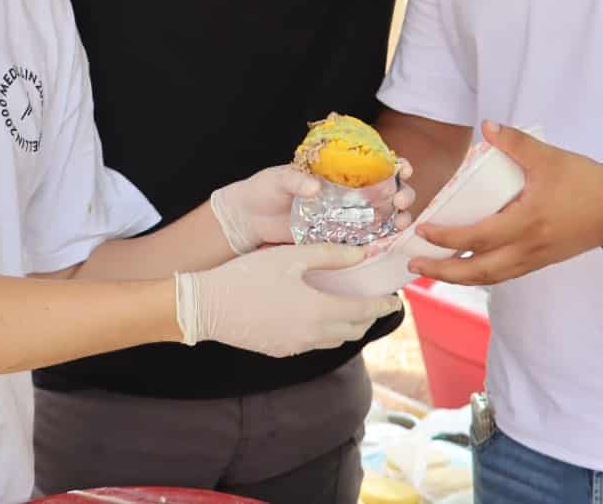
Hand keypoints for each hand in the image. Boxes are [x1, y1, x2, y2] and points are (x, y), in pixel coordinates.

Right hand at [175, 243, 401, 357]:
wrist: (208, 307)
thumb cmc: (248, 276)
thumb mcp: (289, 257)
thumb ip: (329, 255)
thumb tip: (362, 252)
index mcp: (320, 310)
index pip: (364, 312)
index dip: (383, 306)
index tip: (395, 300)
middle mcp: (314, 334)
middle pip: (354, 330)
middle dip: (369, 317)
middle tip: (375, 302)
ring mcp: (297, 346)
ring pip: (336, 340)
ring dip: (349, 326)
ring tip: (352, 309)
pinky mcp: (281, 350)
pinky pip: (315, 344)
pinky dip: (327, 332)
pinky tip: (319, 317)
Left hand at [209, 160, 416, 253]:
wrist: (248, 219)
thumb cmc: (264, 190)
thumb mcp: (278, 178)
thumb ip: (296, 179)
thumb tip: (315, 188)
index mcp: (339, 171)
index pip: (375, 163)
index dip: (396, 164)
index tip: (403, 168)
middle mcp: (348, 192)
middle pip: (387, 191)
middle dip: (403, 193)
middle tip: (401, 199)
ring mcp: (345, 216)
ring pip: (382, 216)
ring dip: (398, 218)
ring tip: (401, 222)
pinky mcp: (337, 238)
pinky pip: (365, 239)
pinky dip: (381, 239)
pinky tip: (389, 240)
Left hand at [408, 120, 602, 284]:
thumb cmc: (585, 181)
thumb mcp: (548, 157)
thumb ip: (515, 142)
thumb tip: (486, 126)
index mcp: (527, 223)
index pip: (478, 237)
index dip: (447, 237)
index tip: (423, 230)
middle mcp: (528, 249)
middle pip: (478, 271)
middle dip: (443, 271)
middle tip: (415, 265)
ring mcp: (535, 259)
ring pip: (491, 278)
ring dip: (459, 276)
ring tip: (433, 269)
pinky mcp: (541, 261)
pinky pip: (504, 274)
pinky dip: (481, 274)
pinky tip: (467, 265)